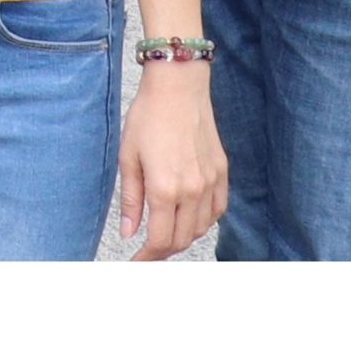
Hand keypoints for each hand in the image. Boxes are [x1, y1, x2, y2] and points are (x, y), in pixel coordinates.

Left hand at [118, 62, 227, 260]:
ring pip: (201, 228)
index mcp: (165, 189)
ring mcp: (211, 183)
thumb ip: (130, 199)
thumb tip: (129, 232)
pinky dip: (203, 222)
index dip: (147, 257)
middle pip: (182, 239)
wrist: (178, 89)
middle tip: (147, 250)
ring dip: (183, 238)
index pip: (160, 240)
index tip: (136, 261)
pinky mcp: (222, 173)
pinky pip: (217, 211)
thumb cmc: (148, 118)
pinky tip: (189, 217)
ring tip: (165, 234)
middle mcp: (192, 190)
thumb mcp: (128, 157)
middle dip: (163, 251)